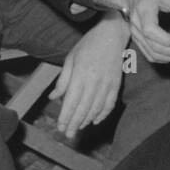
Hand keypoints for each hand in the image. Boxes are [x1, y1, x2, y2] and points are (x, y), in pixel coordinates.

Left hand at [53, 15, 129, 137]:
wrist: (112, 34)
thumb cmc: (88, 44)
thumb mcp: (71, 58)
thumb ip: (63, 80)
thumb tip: (53, 98)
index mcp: (80, 74)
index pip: (71, 101)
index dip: (65, 117)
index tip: (60, 127)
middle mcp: (94, 81)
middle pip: (83, 108)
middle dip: (74, 124)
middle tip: (67, 135)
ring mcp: (107, 83)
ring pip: (96, 109)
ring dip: (86, 121)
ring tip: (78, 128)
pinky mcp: (116, 84)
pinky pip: (110, 104)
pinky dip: (103, 114)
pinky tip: (95, 120)